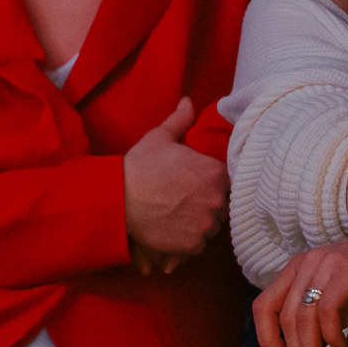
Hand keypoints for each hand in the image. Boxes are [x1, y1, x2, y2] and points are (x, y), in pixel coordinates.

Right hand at [123, 97, 228, 274]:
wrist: (119, 199)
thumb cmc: (140, 166)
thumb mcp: (160, 137)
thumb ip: (180, 120)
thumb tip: (188, 101)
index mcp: (215, 173)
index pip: (228, 182)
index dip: (213, 184)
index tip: (198, 185)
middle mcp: (216, 200)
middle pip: (222, 206)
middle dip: (208, 204)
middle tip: (186, 201)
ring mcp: (205, 224)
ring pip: (211, 226)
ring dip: (200, 223)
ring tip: (179, 217)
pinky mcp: (192, 244)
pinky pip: (198, 245)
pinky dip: (188, 241)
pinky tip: (173, 230)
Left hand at [253, 226, 347, 346]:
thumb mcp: (337, 303)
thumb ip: (316, 324)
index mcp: (295, 269)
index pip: (263, 307)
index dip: (267, 339)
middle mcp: (305, 263)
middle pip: (284, 318)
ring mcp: (325, 264)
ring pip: (303, 317)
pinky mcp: (347, 270)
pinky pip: (327, 310)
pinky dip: (331, 336)